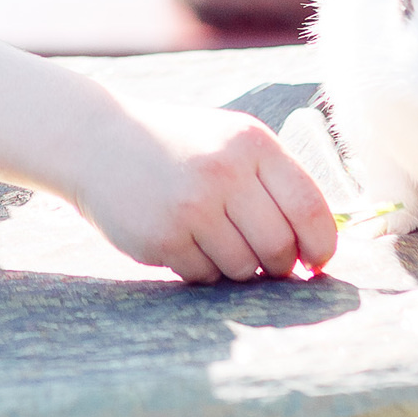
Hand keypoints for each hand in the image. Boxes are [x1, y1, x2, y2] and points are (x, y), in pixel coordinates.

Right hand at [72, 99, 336, 282]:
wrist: (96, 140)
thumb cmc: (177, 146)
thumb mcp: (229, 142)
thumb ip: (274, 183)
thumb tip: (321, 248)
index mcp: (251, 143)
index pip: (310, 208)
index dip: (321, 245)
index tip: (315, 261)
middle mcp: (223, 171)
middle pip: (279, 247)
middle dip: (278, 263)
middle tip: (264, 258)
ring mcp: (190, 205)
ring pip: (243, 268)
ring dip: (236, 267)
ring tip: (212, 239)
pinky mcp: (161, 236)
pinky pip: (204, 276)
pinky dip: (200, 268)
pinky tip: (181, 239)